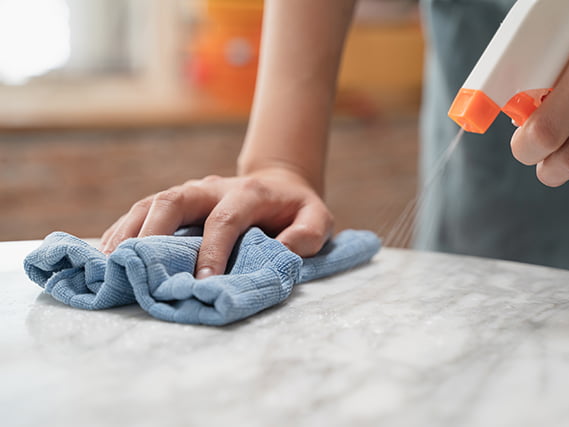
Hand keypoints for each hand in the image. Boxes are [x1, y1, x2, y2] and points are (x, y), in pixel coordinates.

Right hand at [99, 169, 333, 277]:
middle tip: (137, 266)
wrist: (279, 182)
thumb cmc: (296, 207)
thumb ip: (307, 234)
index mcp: (248, 193)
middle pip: (174, 200)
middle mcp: (212, 187)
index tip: (202, 284)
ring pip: (152, 203)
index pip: (224, 220)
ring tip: (112, 263)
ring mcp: (191, 192)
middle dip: (153, 232)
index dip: (212, 251)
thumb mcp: (317, 218)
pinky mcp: (177, 200)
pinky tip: (109, 254)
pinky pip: (144, 210)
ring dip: (129, 231)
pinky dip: (124, 230)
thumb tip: (282, 254)